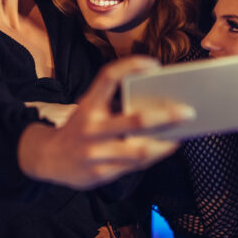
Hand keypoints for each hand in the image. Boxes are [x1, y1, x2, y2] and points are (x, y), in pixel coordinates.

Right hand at [18, 55, 194, 189]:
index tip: (154, 64)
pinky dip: (154, 155)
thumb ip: (114, 103)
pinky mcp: (100, 173)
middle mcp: (91, 128)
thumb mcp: (89, 109)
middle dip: (166, 116)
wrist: (49, 158)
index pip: (108, 77)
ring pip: (140, 149)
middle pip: (135, 121)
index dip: (131, 66)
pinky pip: (135, 166)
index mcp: (88, 105)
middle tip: (188, 111)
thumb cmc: (81, 128)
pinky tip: (166, 147)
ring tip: (182, 134)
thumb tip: (157, 100)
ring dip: (166, 143)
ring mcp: (95, 153)